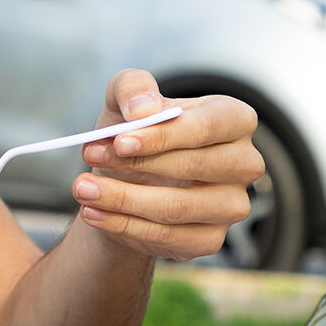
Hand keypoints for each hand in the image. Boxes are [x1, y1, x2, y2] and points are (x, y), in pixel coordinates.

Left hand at [72, 69, 262, 261]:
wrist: (128, 178)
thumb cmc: (136, 130)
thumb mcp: (126, 99)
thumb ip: (132, 87)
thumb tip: (142, 110)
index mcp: (234, 119)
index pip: (205, 127)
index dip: (163, 136)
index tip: (120, 140)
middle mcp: (244, 163)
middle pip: (192, 167)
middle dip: (134, 165)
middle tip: (88, 157)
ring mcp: (232, 205)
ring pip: (176, 208)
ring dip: (121, 199)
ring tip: (82, 188)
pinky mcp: (211, 238)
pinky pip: (167, 237)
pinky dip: (124, 225)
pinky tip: (94, 212)